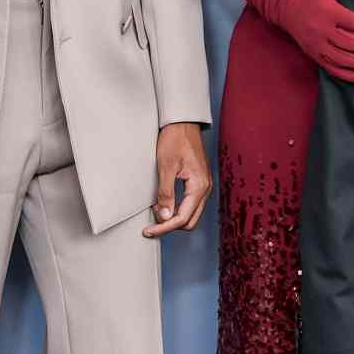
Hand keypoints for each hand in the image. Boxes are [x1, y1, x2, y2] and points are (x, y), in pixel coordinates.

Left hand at [143, 123, 212, 237]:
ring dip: (173, 218)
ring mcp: (204, 185)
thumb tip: (165, 217)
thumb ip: (166, 194)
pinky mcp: (199, 181)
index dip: (164, 228)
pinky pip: (190, 204)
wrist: (183, 122)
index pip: (182, 218)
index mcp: (199, 186)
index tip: (148, 231)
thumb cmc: (175, 139)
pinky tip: (163, 205)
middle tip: (150, 226)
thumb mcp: (166, 166)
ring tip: (155, 214)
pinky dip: (177, 209)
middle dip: (170, 226)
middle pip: (189, 221)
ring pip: (191, 214)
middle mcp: (205, 188)